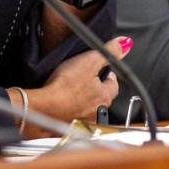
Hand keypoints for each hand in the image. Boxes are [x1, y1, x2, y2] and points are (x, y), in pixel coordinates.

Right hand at [13, 36, 132, 138]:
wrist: (44, 108)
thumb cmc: (65, 87)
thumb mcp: (89, 61)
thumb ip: (109, 52)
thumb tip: (124, 44)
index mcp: (105, 96)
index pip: (114, 83)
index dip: (107, 72)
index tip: (101, 67)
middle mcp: (97, 112)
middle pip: (101, 95)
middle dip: (95, 86)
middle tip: (84, 76)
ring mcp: (83, 120)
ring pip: (88, 106)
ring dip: (83, 99)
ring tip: (71, 88)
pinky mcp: (68, 124)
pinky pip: (73, 114)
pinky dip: (70, 108)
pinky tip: (62, 101)